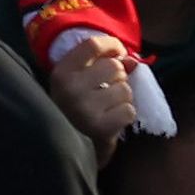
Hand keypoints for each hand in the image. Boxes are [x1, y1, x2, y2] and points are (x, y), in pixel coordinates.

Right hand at [42, 30, 145, 151]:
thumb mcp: (76, 84)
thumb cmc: (72, 111)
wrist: (62, 150)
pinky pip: (129, 110)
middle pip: (114, 67)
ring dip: (122, 99)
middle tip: (108, 90)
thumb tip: (133, 59)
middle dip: (118, 78)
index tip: (119, 52)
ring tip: (108, 107)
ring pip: (125, 90)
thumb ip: (100, 67)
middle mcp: (71, 87)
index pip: (92, 45)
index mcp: (61, 72)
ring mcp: (85, 107)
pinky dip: (124, 115)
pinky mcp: (101, 126)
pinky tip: (112, 120)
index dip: (112, 45)